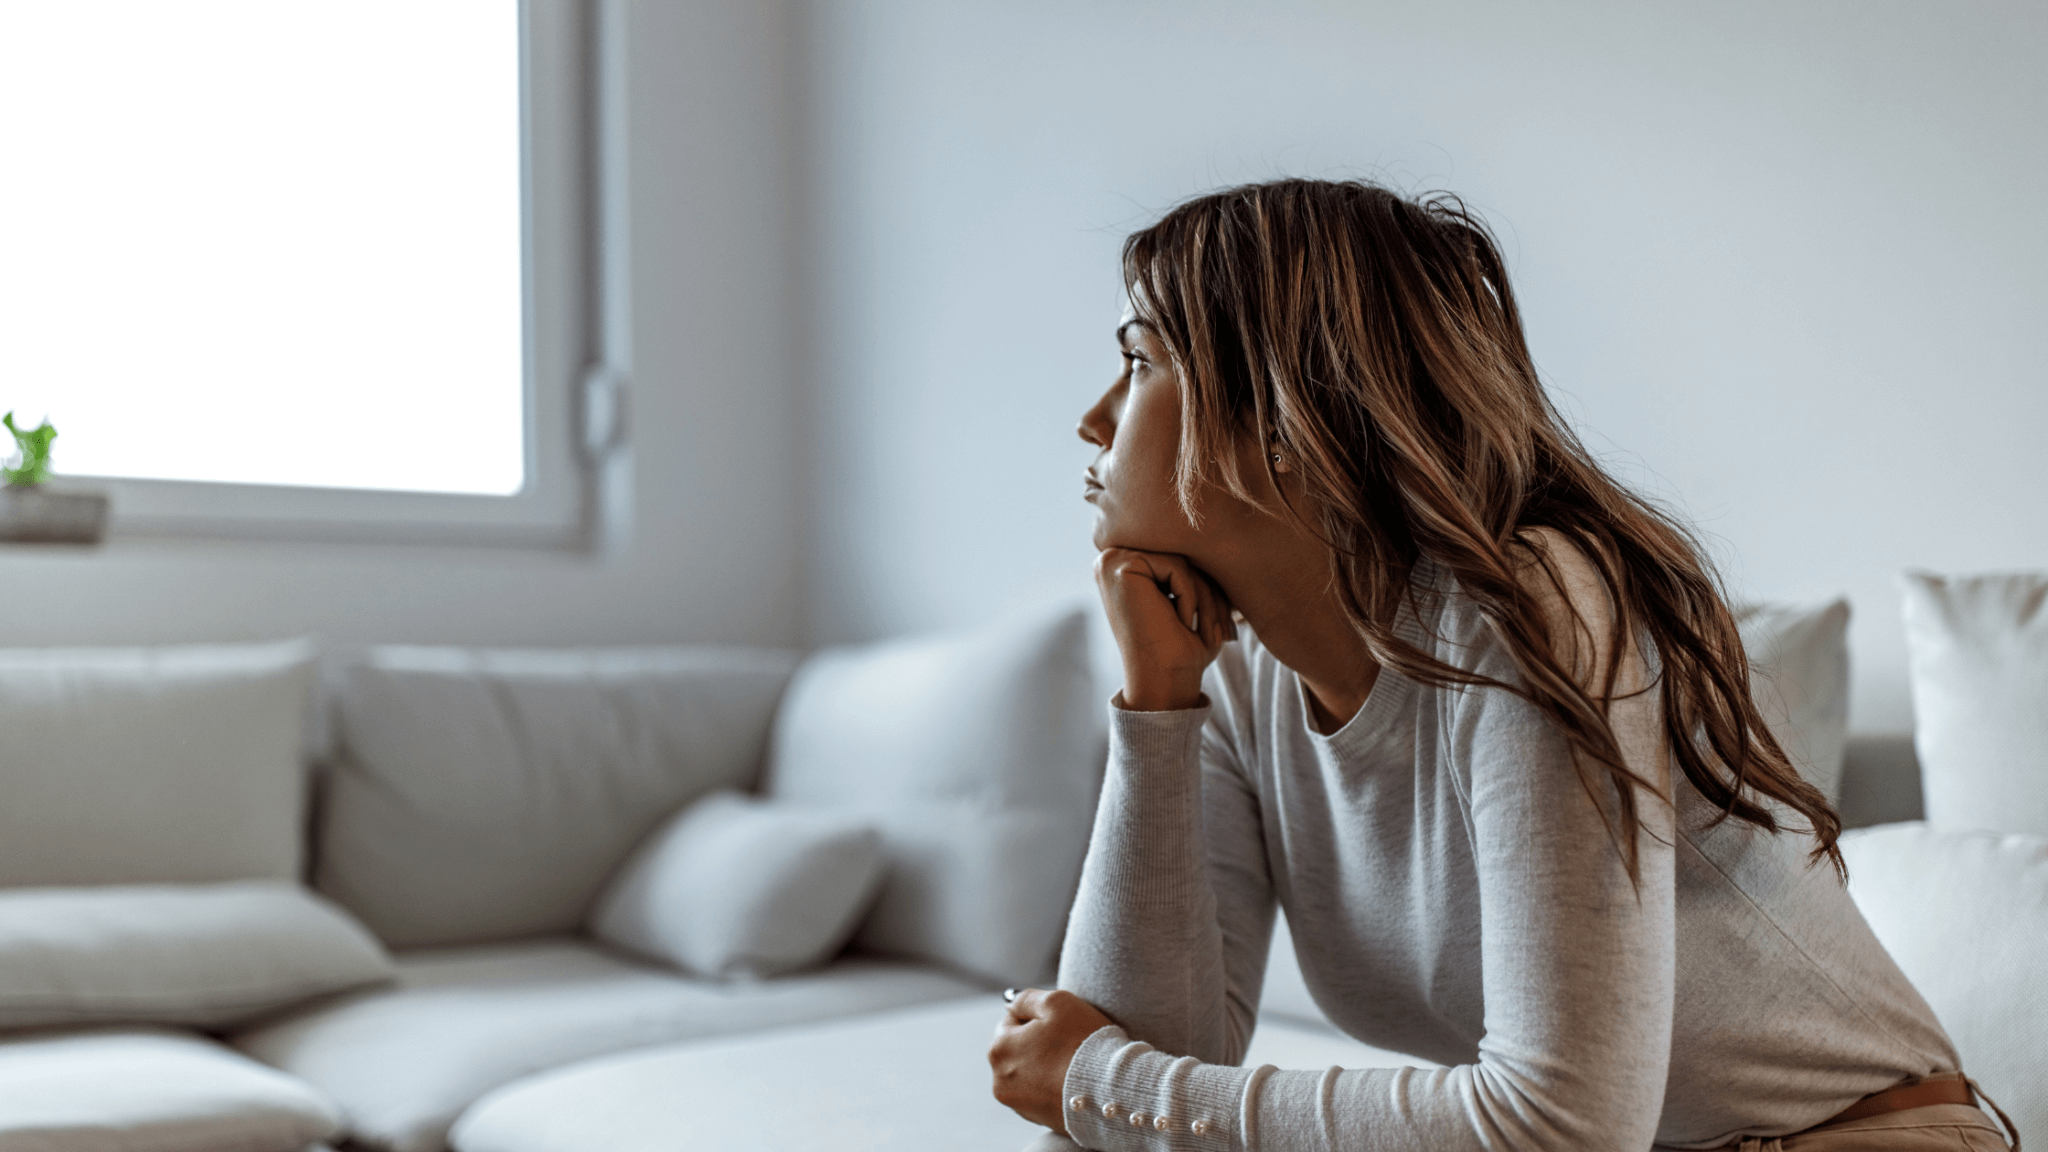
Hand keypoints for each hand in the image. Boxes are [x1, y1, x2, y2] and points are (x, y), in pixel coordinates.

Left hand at [989, 988, 1115, 1133]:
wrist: (1110, 1089)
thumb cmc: (1082, 1041)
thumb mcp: (1055, 1002)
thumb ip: (1026, 999)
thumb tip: (1011, 1004)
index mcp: (998, 1049)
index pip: (1012, 1021)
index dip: (1038, 1018)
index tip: (1059, 1025)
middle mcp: (1000, 1081)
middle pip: (1019, 1049)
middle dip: (1039, 1044)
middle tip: (1069, 1043)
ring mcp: (1018, 1105)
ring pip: (1031, 1073)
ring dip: (1046, 1066)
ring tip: (1073, 1064)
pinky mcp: (1038, 1120)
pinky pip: (1043, 1094)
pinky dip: (1054, 1087)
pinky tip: (1074, 1082)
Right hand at [1093, 548, 1236, 711]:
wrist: (1164, 682)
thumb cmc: (1181, 649)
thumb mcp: (1191, 599)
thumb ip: (1195, 567)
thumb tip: (1222, 536)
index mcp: (1125, 566)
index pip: (1181, 555)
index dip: (1206, 585)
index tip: (1221, 623)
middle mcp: (1111, 559)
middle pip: (1181, 553)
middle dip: (1208, 590)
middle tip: (1221, 630)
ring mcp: (1111, 561)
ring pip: (1182, 559)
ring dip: (1203, 596)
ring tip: (1205, 630)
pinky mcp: (1121, 567)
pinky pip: (1177, 566)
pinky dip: (1190, 596)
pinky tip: (1182, 623)